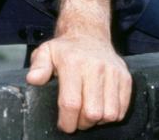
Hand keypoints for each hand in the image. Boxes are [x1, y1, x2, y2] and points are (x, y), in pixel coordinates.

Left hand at [25, 0, 131, 132]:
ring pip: (110, 114)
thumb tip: (33, 79)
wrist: (88, 33)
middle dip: (82, 123)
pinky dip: (112, 116)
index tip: (64, 125)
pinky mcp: (125, 77)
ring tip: (88, 113)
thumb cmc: (65, 48)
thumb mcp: (45, 51)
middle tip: (76, 119)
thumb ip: (38, 66)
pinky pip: (122, 109)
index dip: (67, 121)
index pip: (71, 103)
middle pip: (92, 112)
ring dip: (98, 121)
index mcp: (72, 62)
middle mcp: (95, 66)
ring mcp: (113, 72)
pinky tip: (101, 108)